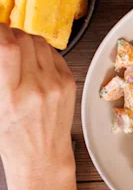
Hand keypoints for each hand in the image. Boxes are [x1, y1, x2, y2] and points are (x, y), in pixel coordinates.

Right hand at [0, 25, 75, 178]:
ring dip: (25, 40)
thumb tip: (1, 47)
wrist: (41, 158)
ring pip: (40, 43)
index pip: (8, 48)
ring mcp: (56, 84)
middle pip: (25, 40)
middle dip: (10, 34)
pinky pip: (54, 54)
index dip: (0, 31)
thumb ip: (0, 77)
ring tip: (16, 50)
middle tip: (2, 39)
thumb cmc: (12, 139)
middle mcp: (37, 87)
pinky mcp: (69, 82)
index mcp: (11, 97)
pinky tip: (32, 60)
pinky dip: (41, 51)